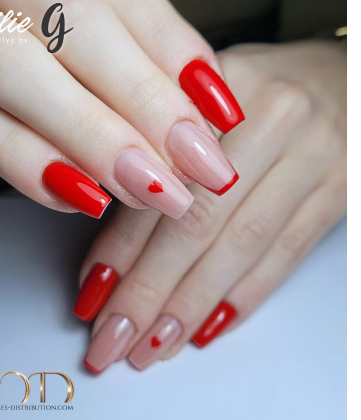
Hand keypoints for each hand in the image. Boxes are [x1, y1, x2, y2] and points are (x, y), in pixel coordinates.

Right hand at [0, 0, 242, 218]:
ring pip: (3, 64)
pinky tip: (73, 192)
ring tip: (147, 188)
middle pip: (69, 21)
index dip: (173, 53)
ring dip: (85, 136)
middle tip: (196, 167)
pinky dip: (17, 156)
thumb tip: (198, 91)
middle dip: (141, 103)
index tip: (219, 118)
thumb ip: (133, 30)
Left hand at [75, 40, 346, 372]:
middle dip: (148, 290)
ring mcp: (313, 158)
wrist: (345, 81)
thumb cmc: (262, 89)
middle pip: (198, 222)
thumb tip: (115, 229)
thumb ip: (161, 147)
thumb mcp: (206, 95)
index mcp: (222, 88)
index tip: (93, 290)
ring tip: (153, 346)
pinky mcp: (338, 190)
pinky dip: (245, 295)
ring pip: (241, 246)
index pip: (160, 180)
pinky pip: (288, 252)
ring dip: (191, 304)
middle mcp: (271, 121)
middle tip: (113, 337)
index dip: (122, 243)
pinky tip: (209, 326)